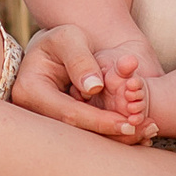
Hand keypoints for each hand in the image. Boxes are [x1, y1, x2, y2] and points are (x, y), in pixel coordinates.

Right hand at [10, 24, 152, 141]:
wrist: (55, 51)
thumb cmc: (62, 41)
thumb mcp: (70, 37)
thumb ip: (80, 59)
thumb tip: (93, 88)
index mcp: (30, 90)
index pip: (69, 113)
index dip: (99, 121)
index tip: (128, 123)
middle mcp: (32, 112)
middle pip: (75, 132)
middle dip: (110, 134)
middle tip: (144, 133)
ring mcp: (44, 122)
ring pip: (82, 138)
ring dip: (114, 138)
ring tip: (145, 134)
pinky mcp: (58, 126)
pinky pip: (85, 134)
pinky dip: (110, 134)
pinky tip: (136, 133)